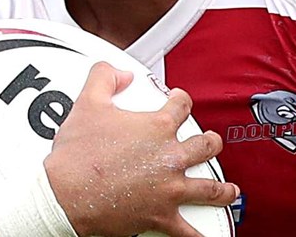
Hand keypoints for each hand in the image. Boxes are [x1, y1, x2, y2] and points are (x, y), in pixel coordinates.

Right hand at [44, 63, 238, 236]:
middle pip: (204, 146)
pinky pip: (188, 230)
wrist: (65, 195)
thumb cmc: (77, 156)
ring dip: (223, 189)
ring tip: (230, 190)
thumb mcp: (86, 104)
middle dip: (211, 143)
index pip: (181, 106)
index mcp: (156, 128)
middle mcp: (170, 158)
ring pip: (209, 188)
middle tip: (211, 143)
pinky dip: (201, 235)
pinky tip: (209, 236)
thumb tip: (119, 73)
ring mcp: (169, 189)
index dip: (182, 101)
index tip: (181, 102)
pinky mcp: (161, 216)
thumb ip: (104, 78)